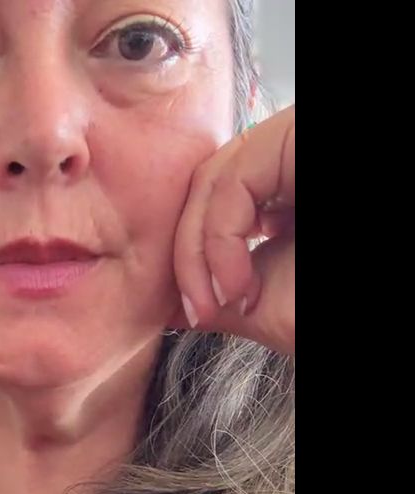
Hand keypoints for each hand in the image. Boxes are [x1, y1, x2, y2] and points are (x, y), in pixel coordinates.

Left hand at [174, 105, 294, 354]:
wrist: (356, 329)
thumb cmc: (317, 321)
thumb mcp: (261, 305)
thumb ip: (214, 285)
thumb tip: (162, 295)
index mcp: (288, 190)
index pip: (215, 198)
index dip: (189, 253)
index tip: (193, 313)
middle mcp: (295, 159)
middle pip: (211, 181)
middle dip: (188, 253)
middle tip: (196, 312)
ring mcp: (299, 144)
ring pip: (219, 175)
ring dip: (201, 249)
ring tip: (219, 303)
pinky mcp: (301, 137)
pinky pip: (238, 177)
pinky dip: (220, 237)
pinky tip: (236, 287)